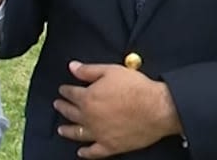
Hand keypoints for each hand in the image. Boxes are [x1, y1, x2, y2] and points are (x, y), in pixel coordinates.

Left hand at [55, 61, 181, 158]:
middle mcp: (89, 118)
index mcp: (88, 98)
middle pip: (71, 113)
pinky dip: (86, 153)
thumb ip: (89, 70)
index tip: (62, 90)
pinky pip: (94, 152)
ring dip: (68, 130)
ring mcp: (99, 134)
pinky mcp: (111, 146)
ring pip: (78, 133)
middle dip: (63, 107)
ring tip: (61, 129)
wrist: (158, 109)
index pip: (71, 94)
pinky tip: (81, 152)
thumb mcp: (111, 71)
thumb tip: (72, 67)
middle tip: (58, 105)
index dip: (65, 90)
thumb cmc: (136, 88)